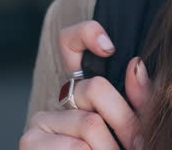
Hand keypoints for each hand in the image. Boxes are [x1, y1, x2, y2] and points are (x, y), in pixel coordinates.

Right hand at [20, 20, 154, 149]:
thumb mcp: (137, 128)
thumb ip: (142, 100)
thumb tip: (135, 64)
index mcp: (85, 91)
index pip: (72, 42)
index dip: (87, 34)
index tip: (111, 46)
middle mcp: (60, 100)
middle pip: (96, 88)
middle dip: (127, 121)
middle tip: (141, 145)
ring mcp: (41, 121)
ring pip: (89, 123)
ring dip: (114, 149)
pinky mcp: (29, 143)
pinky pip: (73, 147)